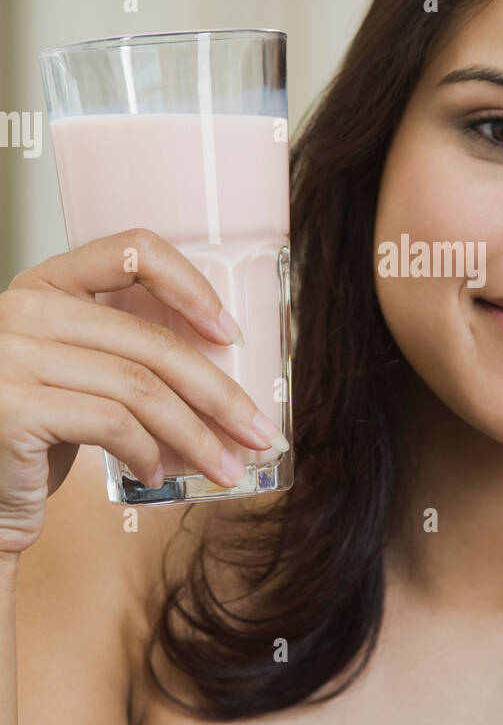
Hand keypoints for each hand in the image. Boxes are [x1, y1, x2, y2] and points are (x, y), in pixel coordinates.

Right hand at [0, 227, 283, 553]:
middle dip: (218, 393)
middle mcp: (22, 310)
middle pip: (150, 342)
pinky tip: (155, 472)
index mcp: (42, 286)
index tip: (229, 333)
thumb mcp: (73, 374)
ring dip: (196, 435)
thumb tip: (222, 381)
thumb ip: (124, 355)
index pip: (130, 252)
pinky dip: (148, 452)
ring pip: (140, 388)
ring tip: (223, 466)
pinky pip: (113, 424)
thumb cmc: (26, 433)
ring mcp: (13, 357)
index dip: (190, 286)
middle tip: (257, 432)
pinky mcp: (14, 409)